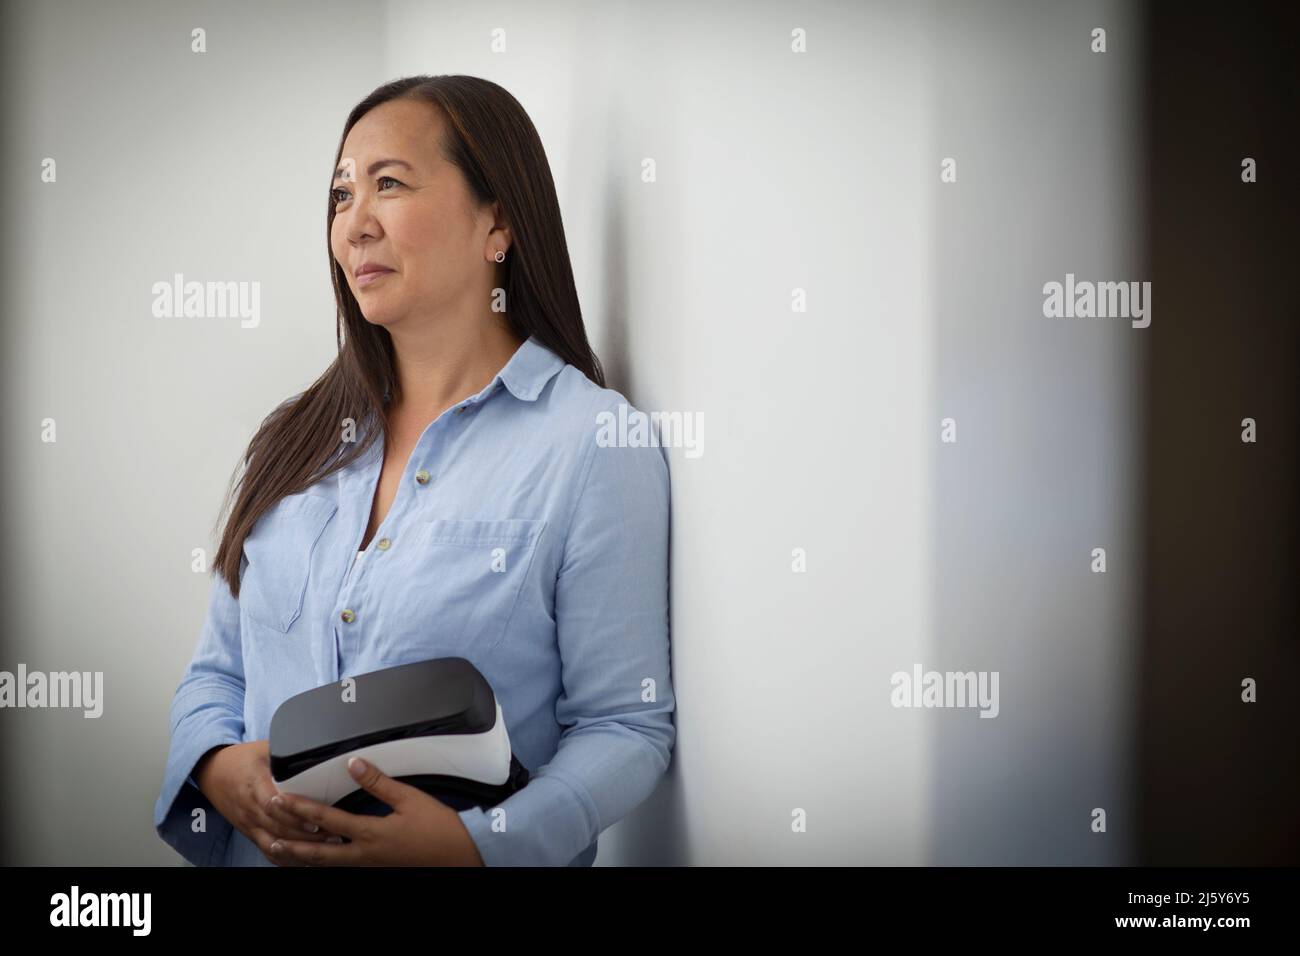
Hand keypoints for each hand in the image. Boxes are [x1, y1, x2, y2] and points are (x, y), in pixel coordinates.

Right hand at [195, 739, 343, 862]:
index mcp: (253, 784)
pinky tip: (304, 860)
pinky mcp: (249, 832)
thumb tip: (317, 747)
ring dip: (298, 849)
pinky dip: (285, 859)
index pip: (272, 804)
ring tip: (324, 847)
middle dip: (304, 835)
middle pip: (276, 827)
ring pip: (273, 843)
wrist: (212, 772)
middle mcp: (249, 808)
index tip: (316, 818)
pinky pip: (266, 850)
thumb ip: (287, 751)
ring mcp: (248, 823)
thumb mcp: (263, 748)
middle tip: (332, 835)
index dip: (294, 814)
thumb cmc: (242, 759)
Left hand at [266, 756, 485, 865]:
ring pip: (326, 864)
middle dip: (290, 843)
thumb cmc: (439, 829)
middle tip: (267, 835)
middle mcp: (363, 854)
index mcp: (370, 834)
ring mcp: (369, 865)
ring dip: (302, 856)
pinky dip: (323, 862)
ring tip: (282, 849)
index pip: (326, 819)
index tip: (280, 799)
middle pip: (317, 852)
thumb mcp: (410, 799)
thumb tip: (353, 765)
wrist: (459, 856)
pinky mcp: (376, 868)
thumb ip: (379, 782)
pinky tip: (317, 856)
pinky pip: (342, 867)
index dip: (300, 808)